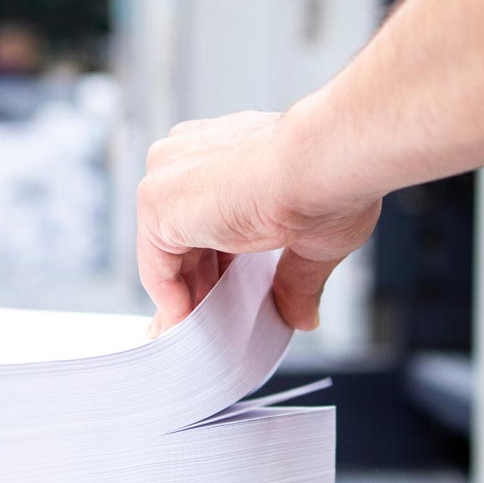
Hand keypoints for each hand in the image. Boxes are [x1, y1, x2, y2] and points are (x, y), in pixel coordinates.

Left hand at [136, 111, 380, 334]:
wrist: (323, 162)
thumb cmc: (328, 181)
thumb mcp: (311, 240)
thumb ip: (294, 277)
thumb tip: (304, 316)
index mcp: (224, 151)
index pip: (205, 213)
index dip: (214, 261)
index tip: (221, 294)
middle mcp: (189, 155)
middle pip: (182, 233)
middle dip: (198, 282)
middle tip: (211, 322)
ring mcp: (168, 175)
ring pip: (166, 250)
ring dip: (184, 295)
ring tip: (204, 331)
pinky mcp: (156, 203)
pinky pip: (155, 265)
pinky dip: (170, 299)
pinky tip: (190, 322)